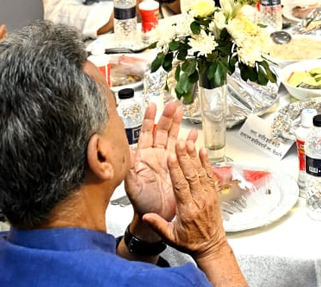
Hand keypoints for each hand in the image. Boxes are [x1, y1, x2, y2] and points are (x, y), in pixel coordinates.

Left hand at [126, 101, 196, 223]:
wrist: (155, 215)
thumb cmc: (141, 202)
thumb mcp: (132, 186)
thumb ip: (130, 170)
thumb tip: (125, 154)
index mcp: (144, 157)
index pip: (146, 133)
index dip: (149, 119)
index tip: (152, 106)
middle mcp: (156, 156)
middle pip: (162, 131)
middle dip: (167, 117)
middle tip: (173, 105)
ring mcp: (168, 160)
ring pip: (174, 138)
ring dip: (178, 125)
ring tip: (182, 112)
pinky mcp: (179, 167)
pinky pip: (185, 152)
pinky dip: (190, 143)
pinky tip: (194, 135)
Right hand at [141, 137, 228, 258]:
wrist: (211, 246)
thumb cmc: (192, 242)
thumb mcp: (171, 237)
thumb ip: (158, 225)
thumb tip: (145, 217)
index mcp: (188, 210)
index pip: (181, 186)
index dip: (176, 170)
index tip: (171, 157)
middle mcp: (199, 200)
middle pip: (191, 175)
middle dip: (185, 157)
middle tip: (179, 143)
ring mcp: (208, 196)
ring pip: (201, 172)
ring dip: (194, 156)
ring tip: (189, 142)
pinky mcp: (213, 194)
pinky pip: (210, 175)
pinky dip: (206, 162)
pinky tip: (202, 151)